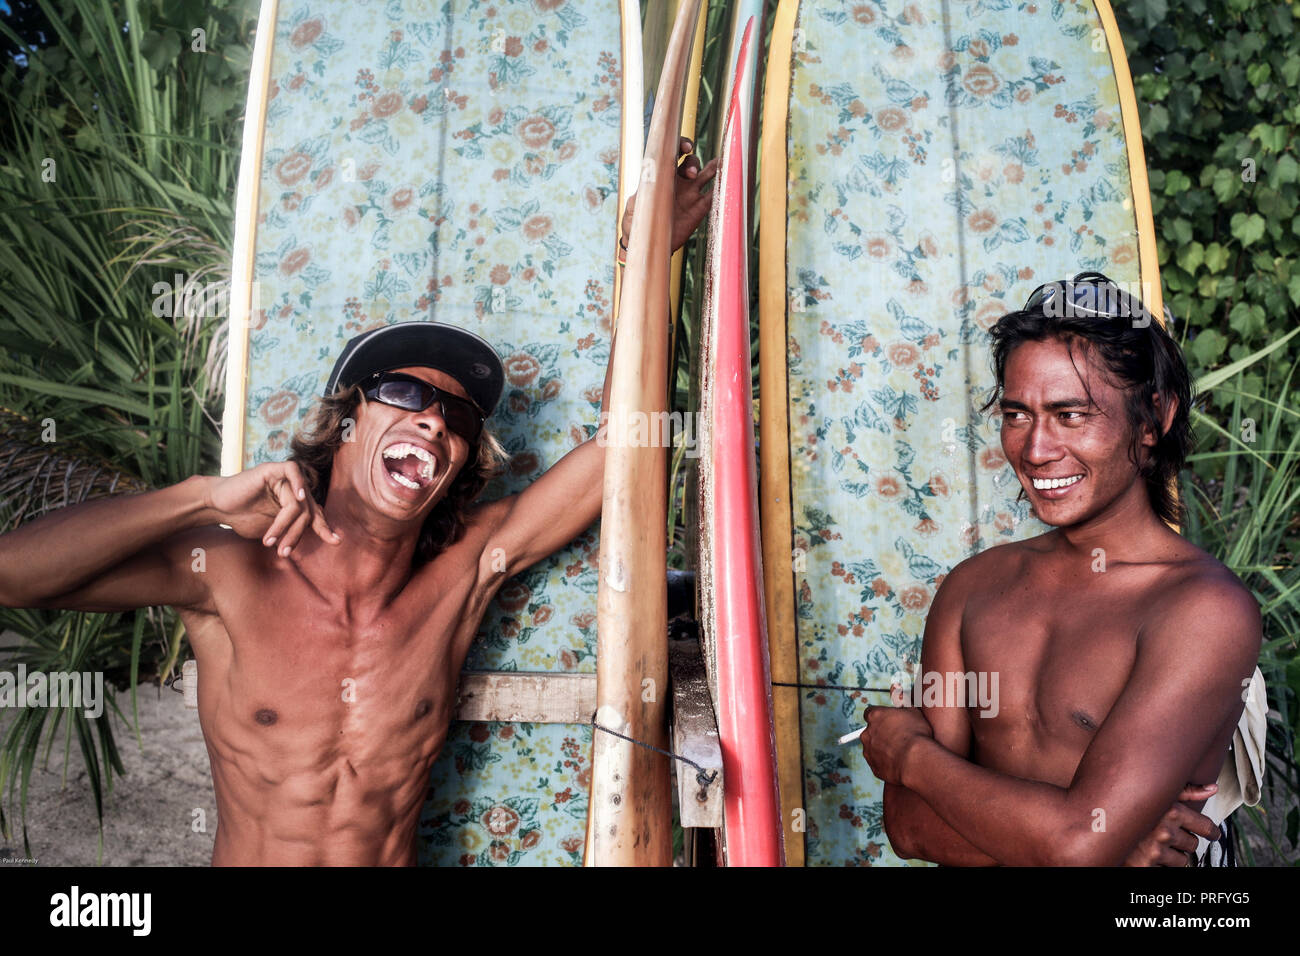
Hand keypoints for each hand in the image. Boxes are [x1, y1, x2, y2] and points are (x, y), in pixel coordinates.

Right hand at [206, 462, 339, 556]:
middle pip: (308, 511)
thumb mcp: (273, 531)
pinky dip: (298, 482)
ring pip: (297, 502)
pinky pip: (292, 470)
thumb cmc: (242, 519)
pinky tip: (297, 497)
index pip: (315, 515)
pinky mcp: (271, 469)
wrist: (216, 507)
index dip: (326, 528)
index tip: (336, 542)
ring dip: (284, 525)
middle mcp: (292, 489)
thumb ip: (292, 532)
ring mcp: (283, 478)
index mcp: (294, 503)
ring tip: (269, 541)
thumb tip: (313, 543)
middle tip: (284, 552)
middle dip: (297, 534)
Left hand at [621, 137, 719, 253]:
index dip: (682, 144)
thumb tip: (649, 177)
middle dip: (694, 162)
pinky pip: (714, 194)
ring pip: (707, 174)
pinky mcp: (699, 208)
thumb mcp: (635, 204)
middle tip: (692, 174)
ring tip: (721, 163)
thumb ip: (642, 190)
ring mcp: (690, 194)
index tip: (687, 147)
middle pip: (692, 162)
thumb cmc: (637, 223)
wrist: (647, 244)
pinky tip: (729, 179)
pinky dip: (723, 186)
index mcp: (662, 176)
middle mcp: (678, 181)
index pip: (673, 153)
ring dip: (714, 167)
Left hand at [860, 699, 933, 785]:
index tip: (888, 722)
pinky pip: (878, 764)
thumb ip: (902, 700)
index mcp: (875, 716)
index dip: (879, 718)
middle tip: (897, 739)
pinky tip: (899, 763)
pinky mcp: (873, 767)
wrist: (916, 760)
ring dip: (882, 749)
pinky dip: (885, 763)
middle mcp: (867, 733)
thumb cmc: (917, 733)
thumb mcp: (913, 711)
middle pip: (870, 732)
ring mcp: (869, 751)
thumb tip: (896, 687)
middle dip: (880, 735)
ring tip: (901, 753)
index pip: (870, 713)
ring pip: (873, 748)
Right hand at [1123, 784, 1219, 866]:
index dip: (1211, 832)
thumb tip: (1212, 787)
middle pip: (1193, 844)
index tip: (1212, 834)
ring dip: (1172, 854)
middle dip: (1183, 841)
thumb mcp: (1154, 792)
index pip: (1206, 827)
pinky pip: (1167, 870)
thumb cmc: (1124, 805)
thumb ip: (1186, 791)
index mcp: (1170, 810)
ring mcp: (1155, 850)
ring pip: (1182, 860)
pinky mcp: (1147, 866)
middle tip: (1167, 834)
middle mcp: (1164, 830)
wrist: (1094, 827)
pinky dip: (1159, 863)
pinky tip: (1146, 851)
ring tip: (1154, 843)